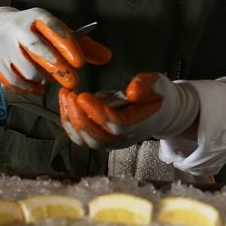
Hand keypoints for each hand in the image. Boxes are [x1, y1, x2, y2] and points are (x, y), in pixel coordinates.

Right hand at [0, 7, 110, 93]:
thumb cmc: (31, 32)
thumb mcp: (53, 32)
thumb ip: (82, 46)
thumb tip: (107, 58)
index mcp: (36, 16)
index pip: (53, 27)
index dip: (67, 44)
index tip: (79, 62)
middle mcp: (17, 28)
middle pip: (38, 50)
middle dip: (57, 67)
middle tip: (73, 82)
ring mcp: (2, 45)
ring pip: (28, 70)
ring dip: (42, 79)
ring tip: (48, 79)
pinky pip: (15, 81)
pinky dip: (29, 88)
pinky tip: (38, 88)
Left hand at [59, 73, 200, 150]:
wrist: (161, 112)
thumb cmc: (156, 94)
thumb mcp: (156, 82)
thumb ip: (145, 85)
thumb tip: (132, 92)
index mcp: (139, 123)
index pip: (116, 124)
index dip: (98, 112)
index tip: (83, 96)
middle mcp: (124, 138)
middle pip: (98, 138)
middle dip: (80, 118)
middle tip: (70, 95)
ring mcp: (111, 142)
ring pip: (87, 141)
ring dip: (71, 121)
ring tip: (65, 97)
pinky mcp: (102, 140)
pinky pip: (82, 138)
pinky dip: (69, 124)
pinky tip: (65, 104)